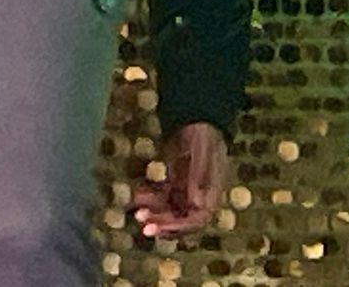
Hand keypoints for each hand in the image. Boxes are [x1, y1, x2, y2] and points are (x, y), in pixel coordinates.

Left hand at [133, 122, 229, 238]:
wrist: (199, 119)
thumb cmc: (204, 136)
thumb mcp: (203, 155)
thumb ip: (201, 179)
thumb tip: (198, 204)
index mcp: (212, 194)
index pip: (195, 221)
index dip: (175, 227)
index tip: (155, 228)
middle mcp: (200, 196)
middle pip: (179, 217)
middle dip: (160, 222)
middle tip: (140, 220)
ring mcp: (187, 189)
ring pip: (169, 208)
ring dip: (153, 211)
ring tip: (136, 209)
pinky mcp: (176, 180)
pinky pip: (162, 195)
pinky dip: (150, 196)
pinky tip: (137, 194)